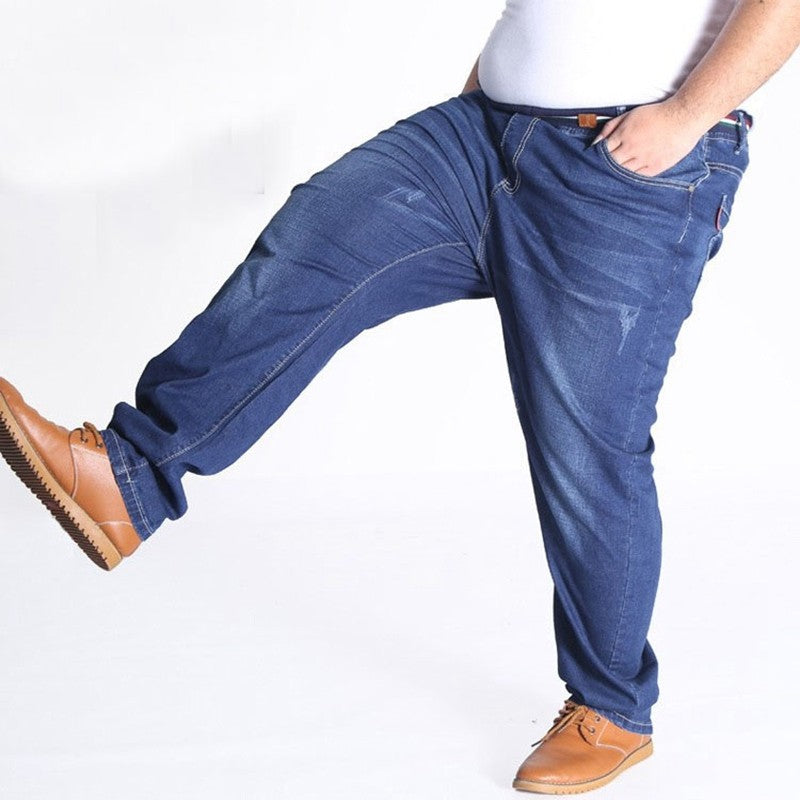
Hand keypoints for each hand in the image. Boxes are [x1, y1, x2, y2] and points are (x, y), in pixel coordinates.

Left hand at [593, 100, 707, 176]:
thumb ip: (611, 127)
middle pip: (610, 165)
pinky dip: (629, 178)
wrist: (683, 118)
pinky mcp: (654, 168)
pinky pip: (636, 177)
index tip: (590, 161)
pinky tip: (625, 178)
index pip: (602, 152)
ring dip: (615, 175)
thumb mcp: (630, 115)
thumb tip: (596, 142)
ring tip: (610, 176)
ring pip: (622, 173)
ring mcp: (643, 160)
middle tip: (595, 173)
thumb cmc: (656, 114)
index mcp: (624, 135)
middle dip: (602, 168)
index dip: (595, 158)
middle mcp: (632, 150)